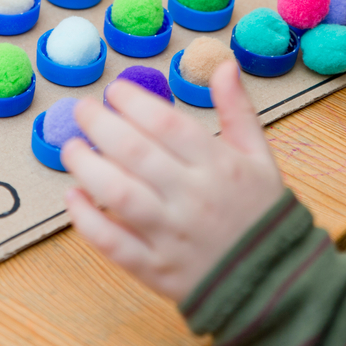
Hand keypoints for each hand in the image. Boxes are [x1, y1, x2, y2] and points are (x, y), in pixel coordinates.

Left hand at [61, 61, 283, 302]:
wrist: (274, 281)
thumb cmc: (261, 213)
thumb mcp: (260, 156)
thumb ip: (237, 110)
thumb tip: (223, 64)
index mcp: (219, 165)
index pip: (167, 124)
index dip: (135, 102)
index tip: (115, 90)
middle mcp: (192, 196)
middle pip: (135, 152)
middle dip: (101, 125)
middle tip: (83, 110)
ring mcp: (171, 234)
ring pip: (119, 195)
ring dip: (87, 167)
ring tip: (72, 148)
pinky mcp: (155, 268)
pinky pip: (113, 243)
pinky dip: (87, 220)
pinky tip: (72, 197)